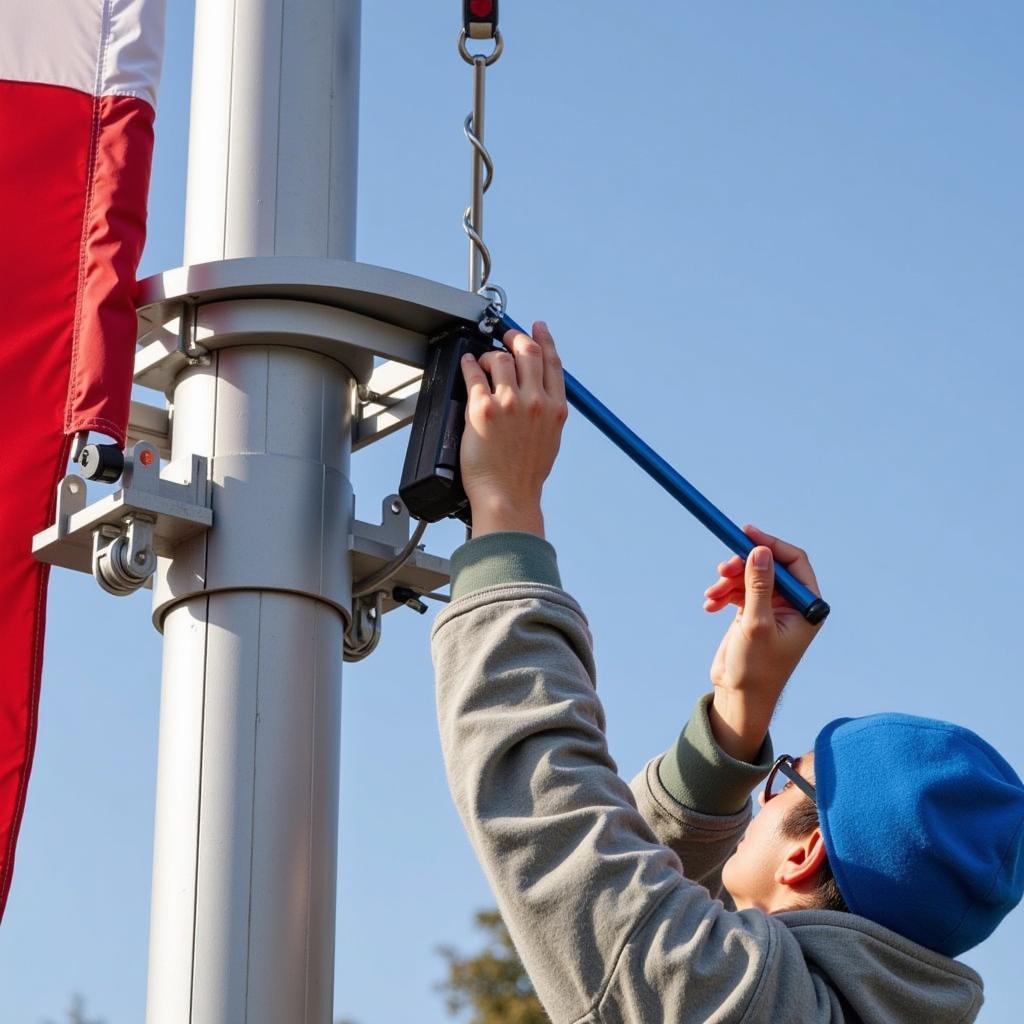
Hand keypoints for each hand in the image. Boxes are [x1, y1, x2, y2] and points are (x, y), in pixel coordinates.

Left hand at [459, 322, 567, 537]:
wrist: (507, 496)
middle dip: (515, 337)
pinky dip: (470, 364)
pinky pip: (474, 374)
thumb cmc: (525, 476)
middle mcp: (535, 402)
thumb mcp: (550, 439)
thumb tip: (540, 392)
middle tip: (506, 336)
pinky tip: (467, 364)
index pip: (552, 362)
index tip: (537, 328)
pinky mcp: (483, 409)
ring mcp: (510, 404)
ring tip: (483, 360)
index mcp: (555, 408)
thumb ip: (548, 411)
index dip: (544, 339)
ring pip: (500, 358)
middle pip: (528, 351)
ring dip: (490, 354)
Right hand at [702, 526, 824, 761]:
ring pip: (749, 577)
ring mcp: (771, 609)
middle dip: (742, 565)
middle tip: (722, 569)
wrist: (738, 698)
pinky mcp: (752, 614)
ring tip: (711, 595)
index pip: (794, 563)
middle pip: (768, 566)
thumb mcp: (756, 624)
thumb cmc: (755, 669)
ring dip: (728, 581)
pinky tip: (710, 605)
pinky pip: (737, 591)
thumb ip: (759, 586)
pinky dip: (722, 594)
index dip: (770, 545)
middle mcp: (792, 606)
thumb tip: (761, 550)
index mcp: (806, 608)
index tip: (745, 534)